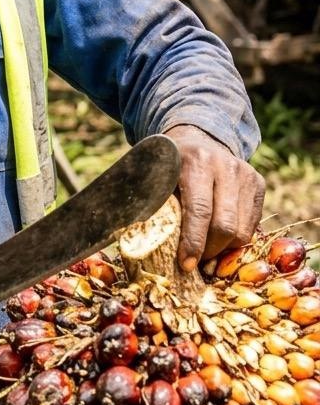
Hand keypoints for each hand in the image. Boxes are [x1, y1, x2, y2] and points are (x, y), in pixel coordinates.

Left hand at [163, 124, 264, 269]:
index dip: (193, 243)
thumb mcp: (157, 175)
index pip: (199, 211)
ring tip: (205, 253)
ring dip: (223, 250)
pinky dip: (235, 241)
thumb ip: (154, 202)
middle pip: (225, 226)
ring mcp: (246, 174)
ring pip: (242, 231)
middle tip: (194, 262)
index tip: (185, 265)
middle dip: (209, 251)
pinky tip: (219, 240)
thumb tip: (146, 241)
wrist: (198, 139)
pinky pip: (252, 226)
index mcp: (196, 161)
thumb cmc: (170, 165)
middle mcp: (226, 166)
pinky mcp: (258, 183)